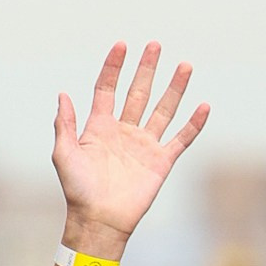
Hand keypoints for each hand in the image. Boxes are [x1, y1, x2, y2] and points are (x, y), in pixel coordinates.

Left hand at [53, 41, 208, 253]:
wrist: (98, 220)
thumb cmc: (77, 190)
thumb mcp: (64, 155)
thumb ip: (65, 125)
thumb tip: (62, 94)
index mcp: (99, 127)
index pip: (107, 89)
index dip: (113, 67)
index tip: (121, 45)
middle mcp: (124, 131)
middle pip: (138, 92)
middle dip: (147, 69)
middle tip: (155, 44)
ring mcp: (144, 145)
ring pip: (163, 109)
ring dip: (174, 88)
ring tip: (185, 65)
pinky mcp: (161, 161)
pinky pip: (181, 139)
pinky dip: (193, 124)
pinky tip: (203, 105)